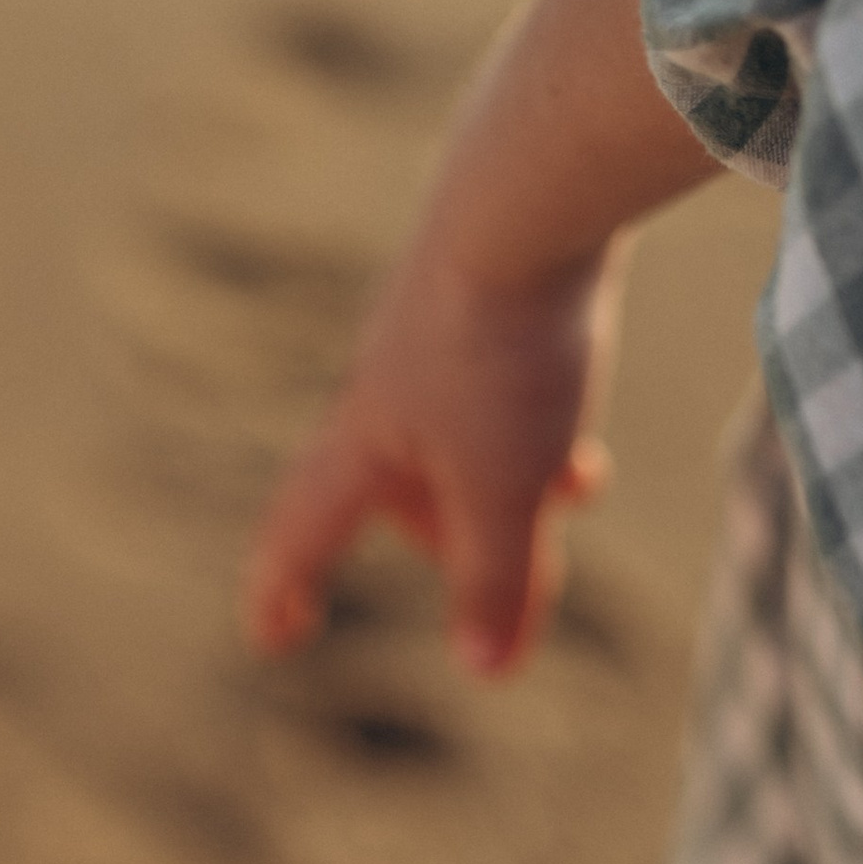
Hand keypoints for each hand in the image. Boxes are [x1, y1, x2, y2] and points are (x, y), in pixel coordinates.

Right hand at [244, 231, 619, 679]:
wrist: (531, 191)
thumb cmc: (499, 352)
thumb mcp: (504, 490)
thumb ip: (495, 582)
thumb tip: (485, 672)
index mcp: (361, 443)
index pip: (300, 536)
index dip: (281, 592)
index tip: (272, 636)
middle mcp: (384, 389)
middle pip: (394, 488)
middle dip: (438, 536)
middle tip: (492, 580)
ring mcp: (437, 335)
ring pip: (460, 435)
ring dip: (506, 480)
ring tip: (575, 491)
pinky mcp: (493, 291)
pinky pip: (506, 384)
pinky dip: (540, 425)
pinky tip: (590, 429)